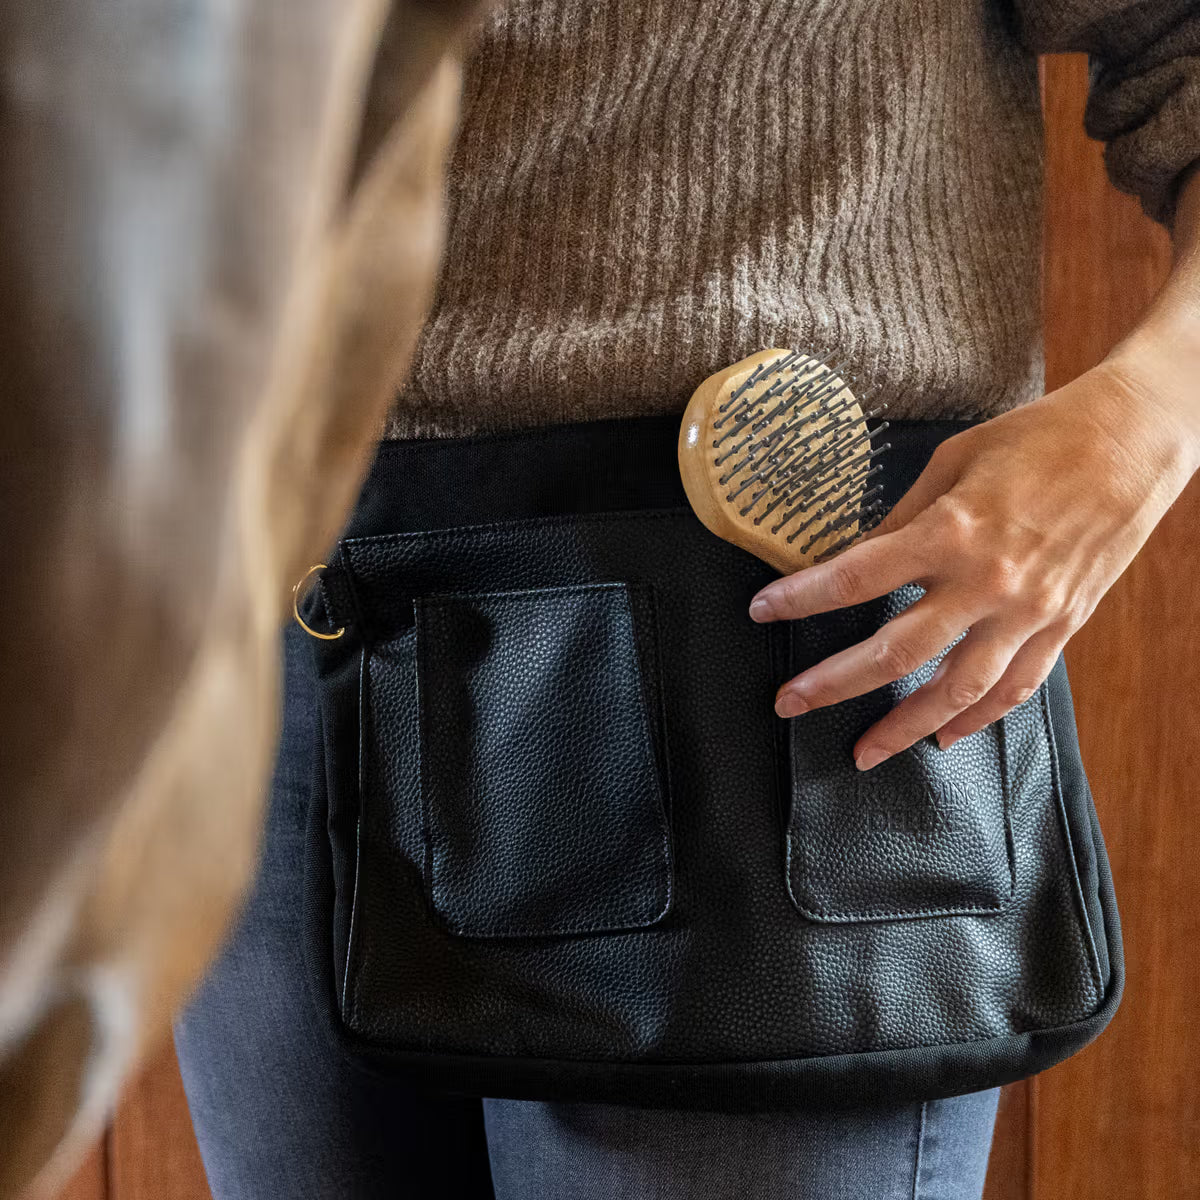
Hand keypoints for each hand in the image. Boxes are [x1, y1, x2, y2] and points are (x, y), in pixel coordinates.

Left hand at [747, 351, 1199, 770]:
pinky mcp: (1061, 626)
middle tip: (789, 703)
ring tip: (864, 751)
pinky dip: (977, 719)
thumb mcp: (953, 461)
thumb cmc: (1038, 438)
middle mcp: (986, 583)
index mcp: (951, 531)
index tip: (762, 611)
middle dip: (834, 683)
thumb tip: (858, 557)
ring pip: (956, 690)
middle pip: (896, 652)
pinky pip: (1014, 687)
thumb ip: (903, 518)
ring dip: (904, 727)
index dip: (801, 598)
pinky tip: (944, 737)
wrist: (1132, 441)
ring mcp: (1027, 613)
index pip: (856, 577)